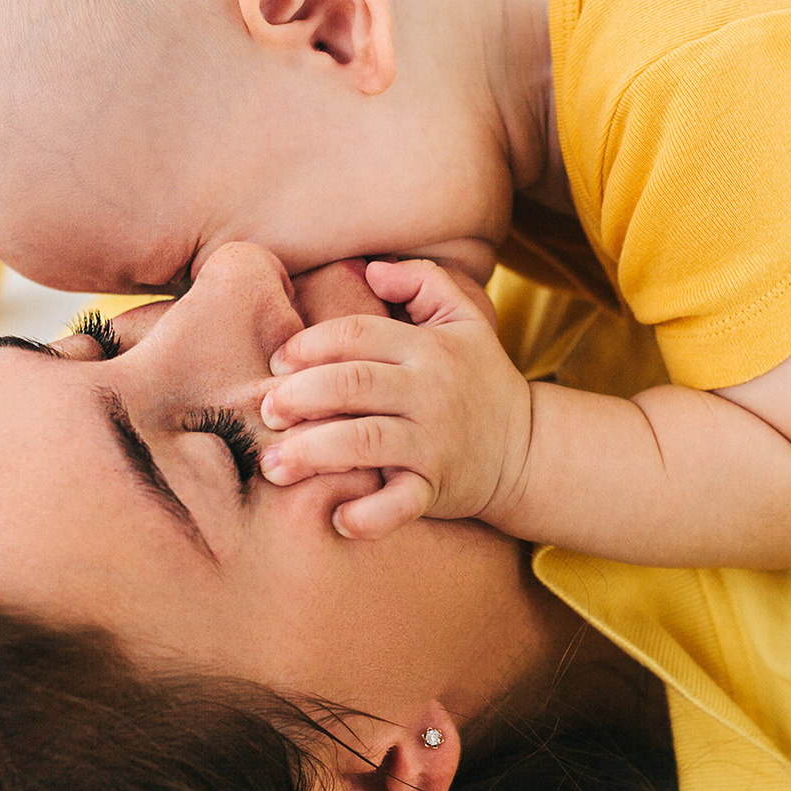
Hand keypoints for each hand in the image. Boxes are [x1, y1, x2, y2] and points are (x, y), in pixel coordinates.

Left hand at [258, 260, 534, 539]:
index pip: (356, 335)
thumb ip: (423, 281)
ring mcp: (433, 442)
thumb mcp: (466, 318)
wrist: (526, 449)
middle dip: (299, 396)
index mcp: (426, 348)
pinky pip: (401, 504)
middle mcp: (429, 391)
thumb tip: (372, 270)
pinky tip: (338, 520)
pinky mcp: (438, 488)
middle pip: (353, 384)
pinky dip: (369, 516)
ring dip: (312, 453)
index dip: (309, 345)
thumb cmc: (479, 379)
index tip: (277, 364)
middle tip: (264, 412)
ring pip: (365, 442)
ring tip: (272, 466)